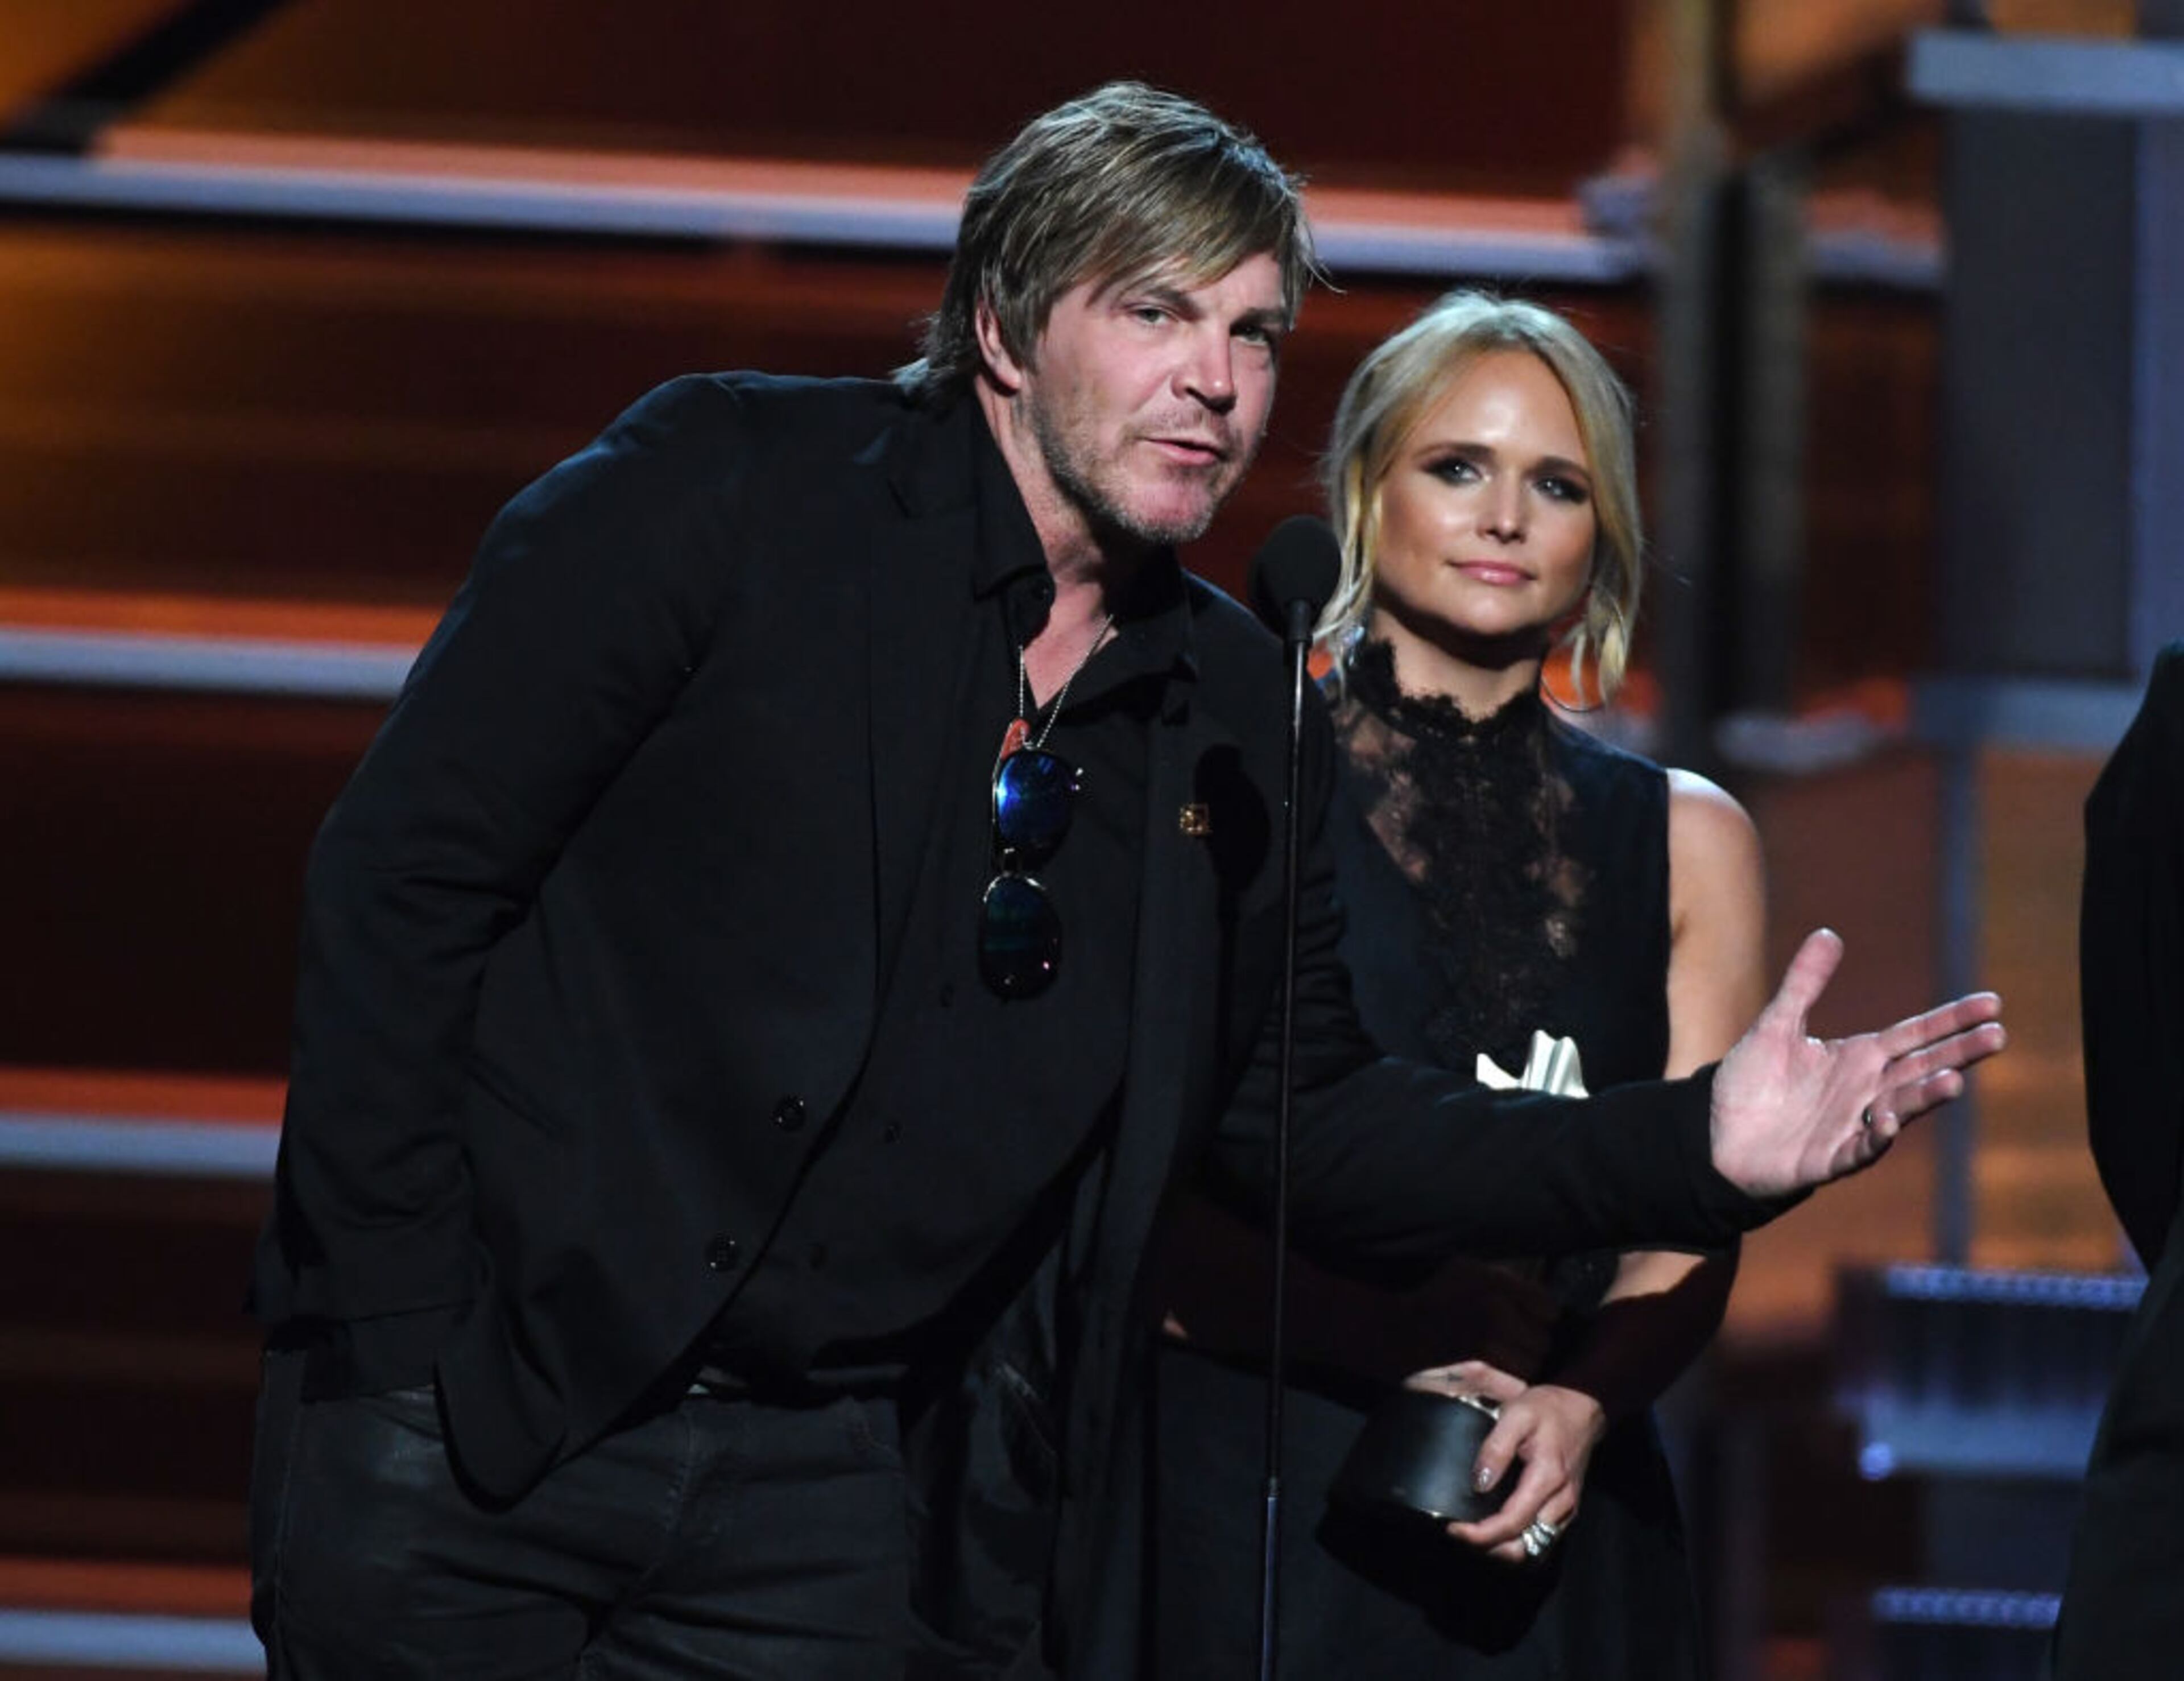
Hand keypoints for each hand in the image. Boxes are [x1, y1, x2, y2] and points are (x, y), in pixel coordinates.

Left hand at [1409, 1361, 1604, 1563]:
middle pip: (1524, 1547)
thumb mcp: (1516, 1416)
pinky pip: (1543, 1539)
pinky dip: (1519, 1541)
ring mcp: (1566, 1509)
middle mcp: (1561, 1502)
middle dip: (1490, 1547)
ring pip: (1534, 1549)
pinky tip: (1498, 1529)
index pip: (1512, 1523)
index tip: (1454, 1529)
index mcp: (1547, 1479)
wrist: (1581, 1409)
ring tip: (1475, 1533)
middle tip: (1461, 1532)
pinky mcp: (1567, 1510)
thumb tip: (1479, 1484)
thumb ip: (1496, 1449)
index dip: (1481, 1534)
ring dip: (1504, 1548)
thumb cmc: (1547, 1409)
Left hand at [1711, 929, 2005, 1198]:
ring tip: (1954, 1080)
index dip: (1951, 1020)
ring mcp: (1852, 1126)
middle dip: (1959, 1054)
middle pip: (1921, 1068)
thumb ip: (1804, 983)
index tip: (1992, 1003)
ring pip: (1898, 1109)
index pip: (1915, 1034)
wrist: (1717, 1134)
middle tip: (1998, 1036)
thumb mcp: (1777, 1025)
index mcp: (1860, 1057)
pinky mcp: (1828, 1159)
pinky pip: (1858, 1150)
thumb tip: (1828, 932)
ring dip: (1924, 1096)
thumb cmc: (1754, 1082)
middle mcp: (1866, 1091)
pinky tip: (1884, 1123)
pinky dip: (1873, 1138)